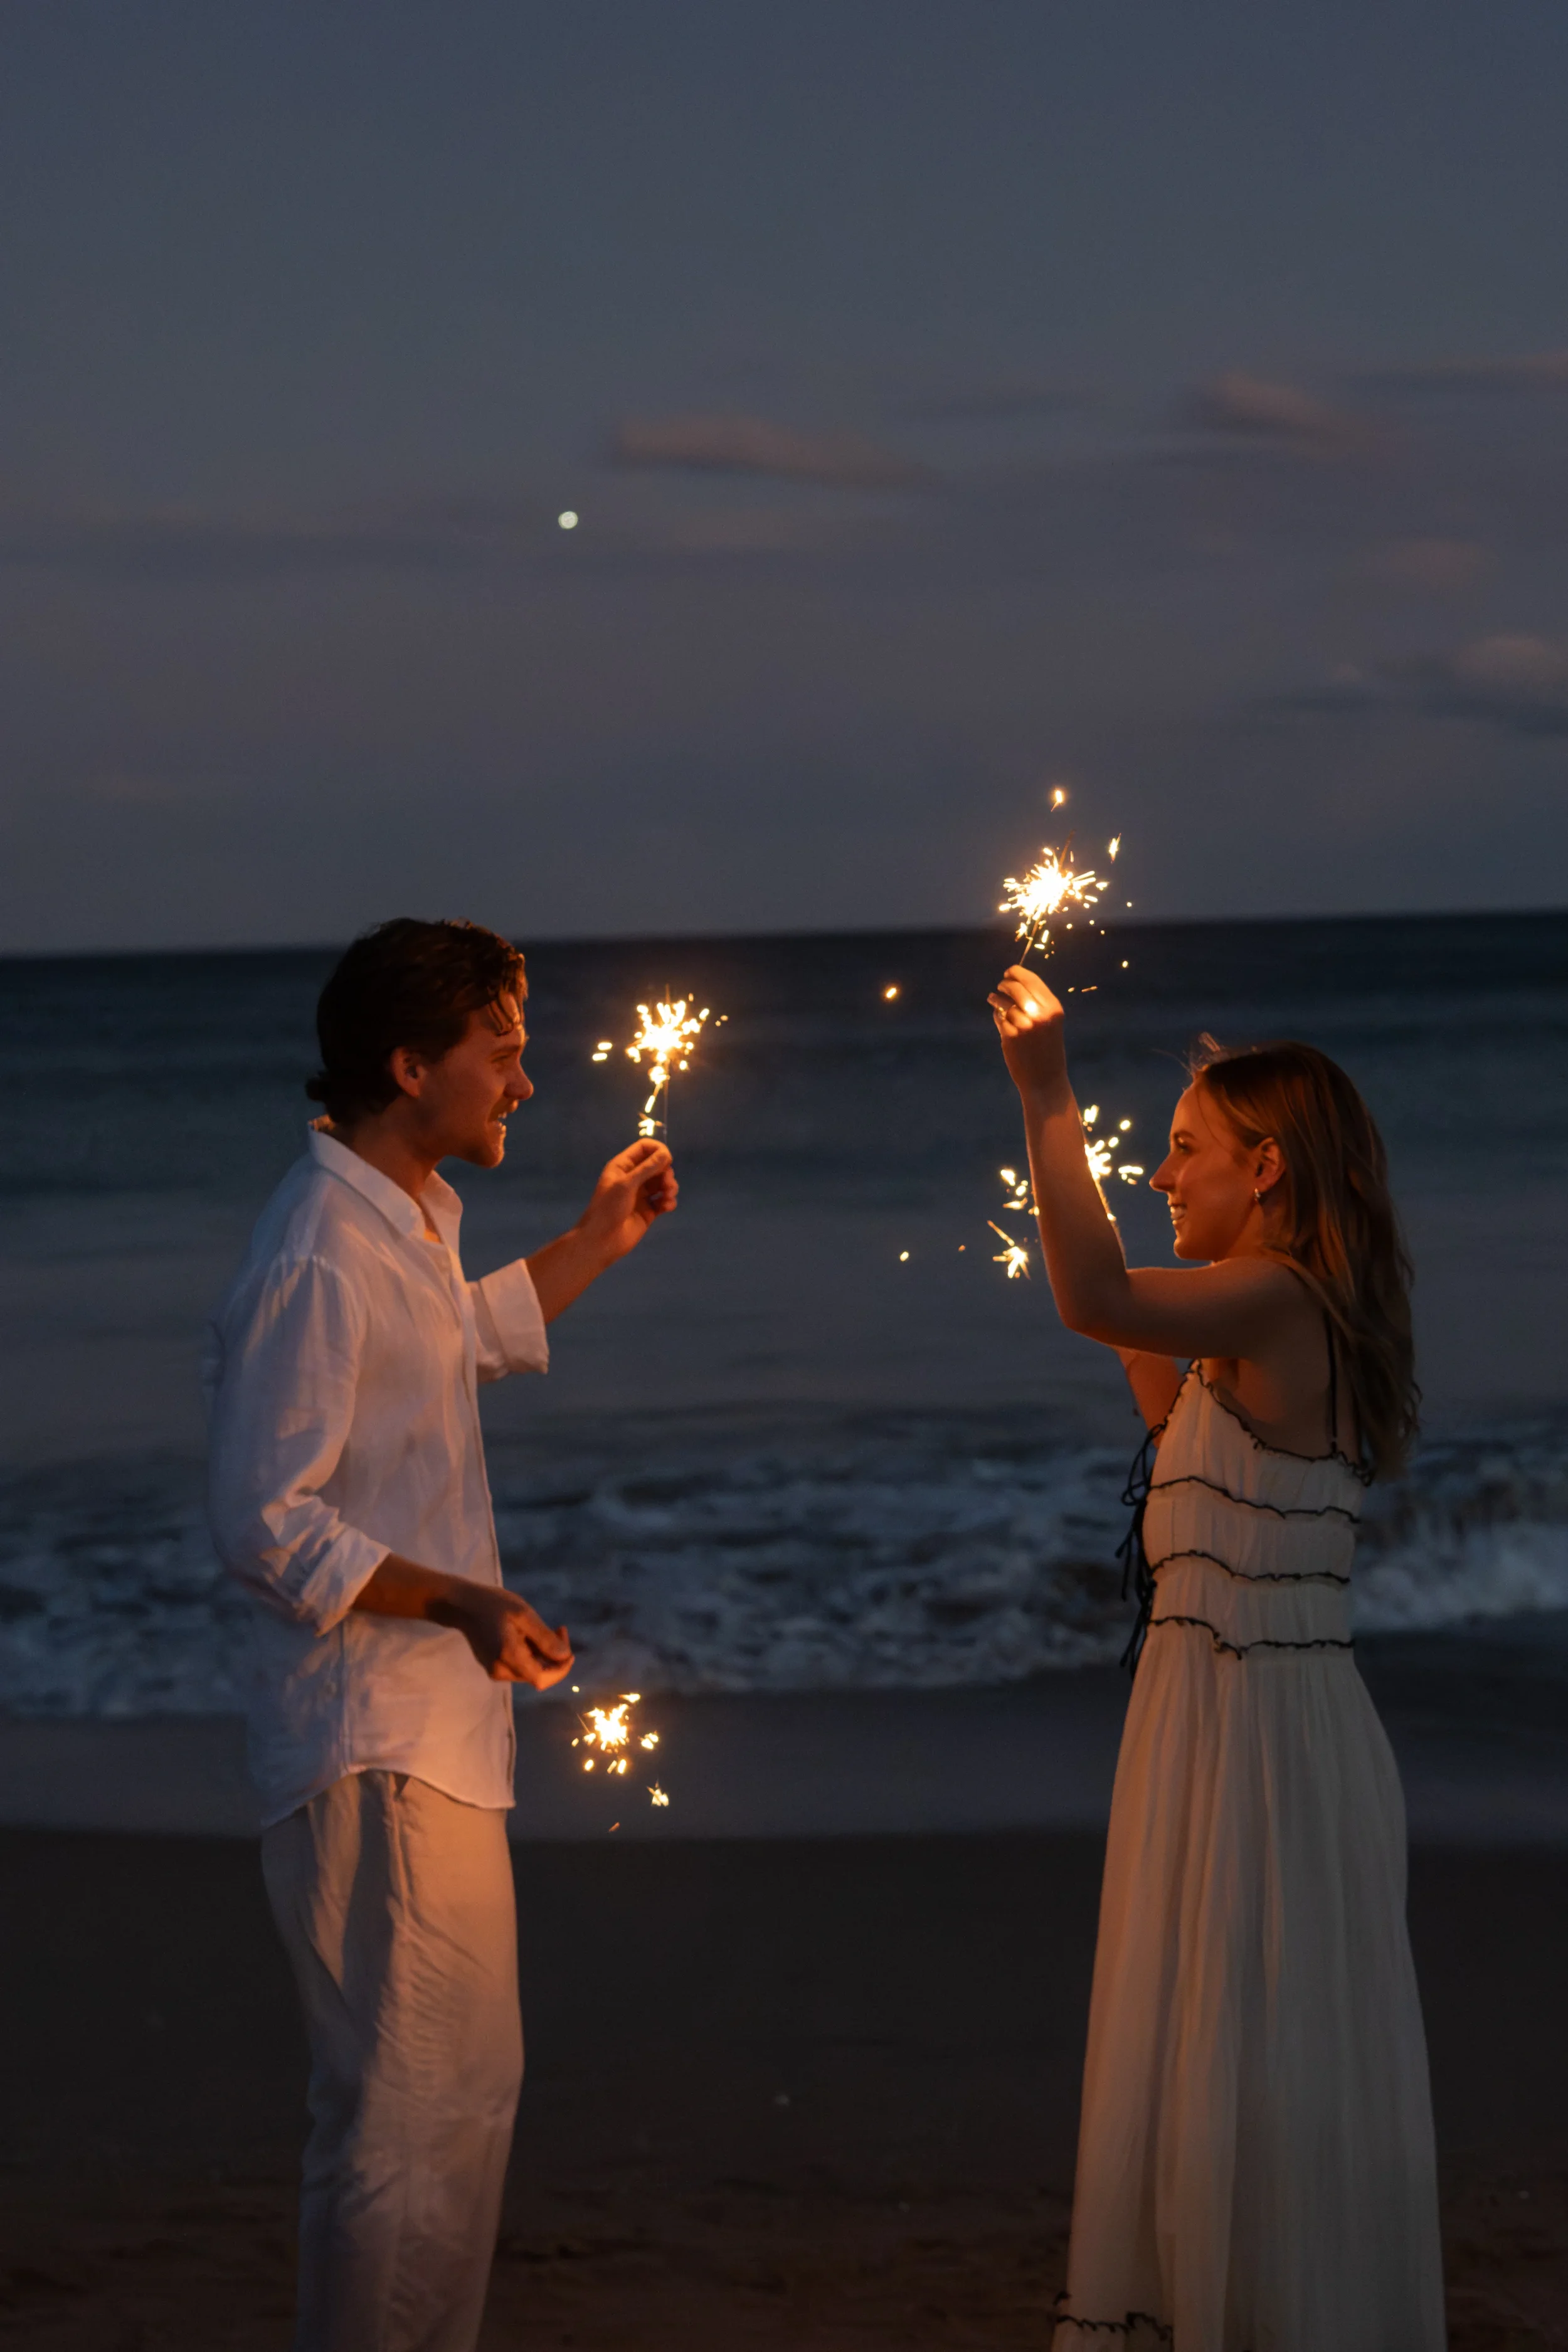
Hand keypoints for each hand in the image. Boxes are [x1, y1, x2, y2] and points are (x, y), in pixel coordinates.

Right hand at [447, 1585, 575, 1688]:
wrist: (462, 1605)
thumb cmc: (493, 1605)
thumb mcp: (524, 1615)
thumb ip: (545, 1638)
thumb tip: (565, 1657)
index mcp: (510, 1658)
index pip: (543, 1679)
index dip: (561, 1669)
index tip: (568, 1648)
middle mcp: (501, 1671)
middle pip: (538, 1675)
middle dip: (553, 1656)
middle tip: (558, 1629)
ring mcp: (495, 1671)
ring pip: (530, 1671)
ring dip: (542, 1654)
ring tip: (542, 1628)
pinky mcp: (492, 1666)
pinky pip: (519, 1666)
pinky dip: (530, 1654)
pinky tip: (527, 1634)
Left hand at [576, 1137, 677, 1264]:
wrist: (602, 1240)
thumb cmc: (609, 1208)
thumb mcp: (626, 1184)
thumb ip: (647, 1168)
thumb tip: (666, 1154)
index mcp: (623, 1166)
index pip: (644, 1148)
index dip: (658, 1151)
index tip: (668, 1160)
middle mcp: (633, 1178)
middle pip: (657, 1165)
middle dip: (666, 1172)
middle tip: (667, 1184)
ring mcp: (641, 1195)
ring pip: (663, 1183)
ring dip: (670, 1186)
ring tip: (668, 1196)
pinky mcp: (649, 1211)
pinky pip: (664, 1200)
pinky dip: (669, 1201)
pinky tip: (667, 1207)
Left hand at [988, 964, 1069, 1099]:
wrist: (1045, 1079)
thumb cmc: (1048, 1049)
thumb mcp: (1051, 1022)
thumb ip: (1037, 1003)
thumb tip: (1015, 982)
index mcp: (1053, 1008)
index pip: (1031, 980)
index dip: (1017, 972)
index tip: (1008, 972)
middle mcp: (1039, 1014)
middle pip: (1015, 987)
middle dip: (1005, 984)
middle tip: (1000, 986)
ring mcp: (1024, 1025)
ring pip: (1004, 1003)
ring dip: (997, 1000)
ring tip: (993, 999)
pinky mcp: (1010, 1036)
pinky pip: (999, 1018)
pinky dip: (998, 1017)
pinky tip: (1001, 1020)